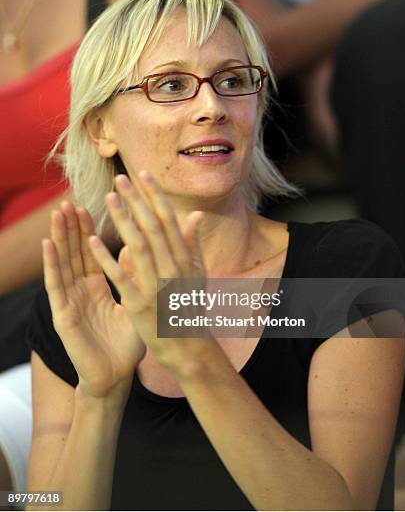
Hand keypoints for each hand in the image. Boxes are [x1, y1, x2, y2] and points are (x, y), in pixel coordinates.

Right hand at [42, 203, 145, 400]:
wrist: (116, 376)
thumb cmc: (127, 343)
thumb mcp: (134, 302)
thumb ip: (135, 276)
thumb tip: (139, 248)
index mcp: (97, 288)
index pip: (90, 253)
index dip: (88, 231)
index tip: (90, 205)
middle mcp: (80, 291)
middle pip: (74, 253)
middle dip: (71, 228)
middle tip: (68, 201)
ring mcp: (69, 301)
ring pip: (63, 263)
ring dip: (59, 238)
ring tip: (57, 213)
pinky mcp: (63, 314)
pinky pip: (56, 285)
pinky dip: (52, 264)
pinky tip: (48, 244)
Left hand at [88, 172, 214, 378]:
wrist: (187, 347)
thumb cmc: (189, 308)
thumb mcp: (196, 274)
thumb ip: (193, 244)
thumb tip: (195, 215)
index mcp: (185, 259)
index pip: (169, 220)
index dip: (155, 196)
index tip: (143, 174)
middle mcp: (172, 269)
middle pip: (152, 227)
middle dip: (136, 200)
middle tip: (120, 178)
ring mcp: (156, 286)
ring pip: (137, 246)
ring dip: (122, 220)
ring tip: (107, 198)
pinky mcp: (139, 304)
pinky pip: (120, 277)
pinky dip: (105, 257)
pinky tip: (91, 240)